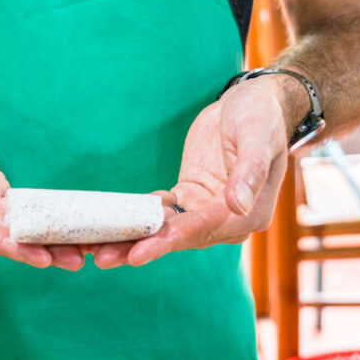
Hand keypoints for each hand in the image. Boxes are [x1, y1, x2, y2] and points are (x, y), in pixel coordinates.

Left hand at [93, 81, 289, 267]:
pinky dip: (138, 216)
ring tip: (97, 248)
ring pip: (166, 228)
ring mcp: (207, 208)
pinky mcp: (191, 195)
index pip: (202, 229)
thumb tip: (237, 203)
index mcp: (248, 213)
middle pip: (179, 236)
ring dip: (134, 237)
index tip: (138, 252)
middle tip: (103, 256)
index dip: (168, 240)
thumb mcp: (258, 138)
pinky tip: (110, 222)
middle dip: (141, 246)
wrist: (253, 103)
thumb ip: (249, 171)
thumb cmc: (261, 118)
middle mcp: (227, 220)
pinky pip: (162, 210)